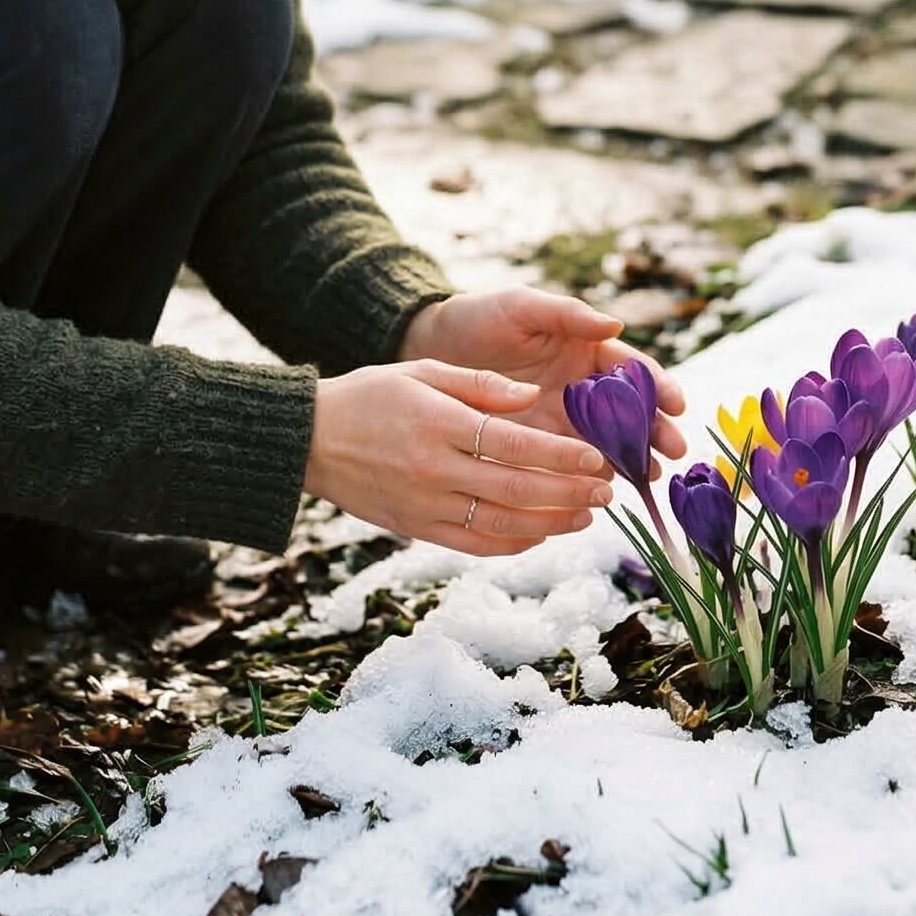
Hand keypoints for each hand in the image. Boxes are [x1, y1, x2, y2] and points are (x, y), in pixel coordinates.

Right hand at [304, 359, 614, 555]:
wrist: (309, 439)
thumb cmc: (369, 396)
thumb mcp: (422, 372)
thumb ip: (480, 384)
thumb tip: (531, 397)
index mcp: (439, 424)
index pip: (514, 444)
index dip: (560, 454)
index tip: (595, 457)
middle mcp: (435, 470)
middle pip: (517, 488)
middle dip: (569, 492)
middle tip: (605, 491)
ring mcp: (426, 505)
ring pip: (502, 523)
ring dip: (551, 523)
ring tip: (585, 516)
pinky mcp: (417, 529)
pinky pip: (475, 543)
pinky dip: (513, 543)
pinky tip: (541, 533)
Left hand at [398, 289, 687, 478]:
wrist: (431, 349)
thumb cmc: (479, 318)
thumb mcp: (522, 307)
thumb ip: (567, 314)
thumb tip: (616, 324)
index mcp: (585, 349)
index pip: (632, 369)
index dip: (658, 385)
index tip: (676, 404)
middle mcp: (581, 387)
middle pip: (629, 411)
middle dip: (655, 430)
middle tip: (673, 452)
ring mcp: (562, 418)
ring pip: (607, 441)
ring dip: (632, 458)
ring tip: (647, 476)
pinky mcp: (538, 444)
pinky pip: (570, 462)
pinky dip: (590, 475)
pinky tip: (604, 488)